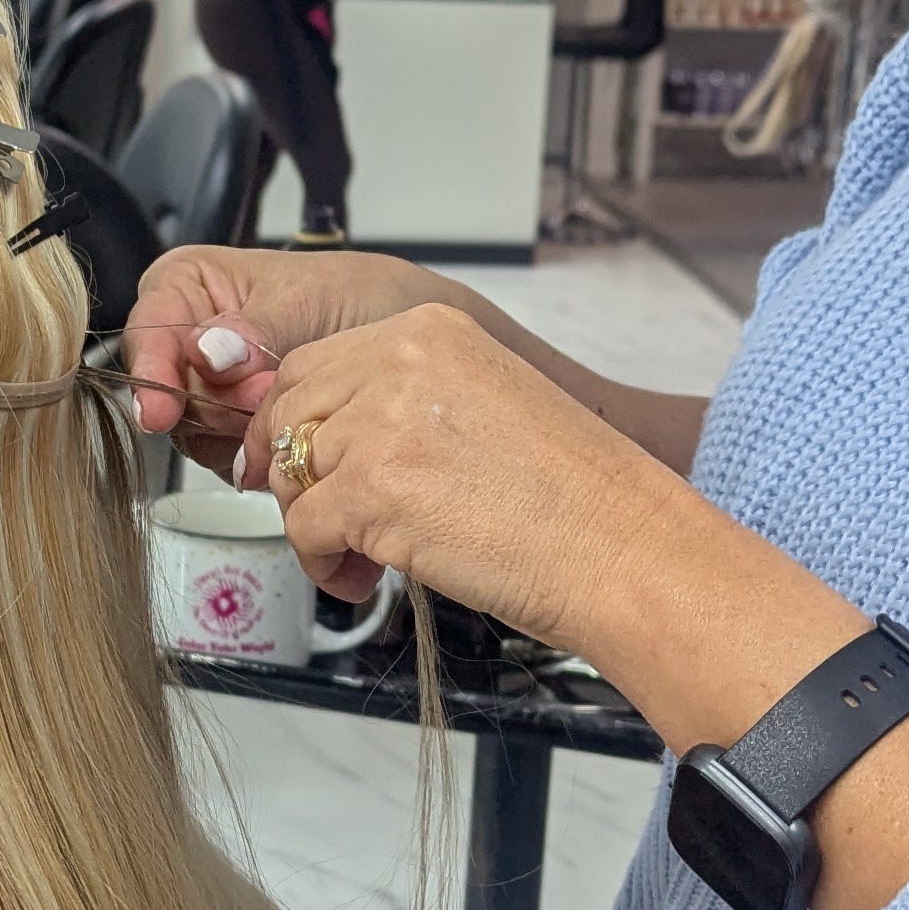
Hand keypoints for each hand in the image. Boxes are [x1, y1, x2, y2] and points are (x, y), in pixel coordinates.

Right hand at [123, 243, 443, 468]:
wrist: (410, 337)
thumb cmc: (362, 297)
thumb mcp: (310, 300)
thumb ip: (256, 328)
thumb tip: (211, 351)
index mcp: (190, 284)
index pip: (148, 331)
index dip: (152, 371)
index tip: (162, 408)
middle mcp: (189, 338)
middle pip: (165, 391)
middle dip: (217, 403)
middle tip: (264, 394)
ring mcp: (209, 389)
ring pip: (191, 430)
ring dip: (240, 431)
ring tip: (287, 401)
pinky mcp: (234, 431)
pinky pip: (221, 458)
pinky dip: (256, 453)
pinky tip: (287, 429)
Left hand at [239, 299, 682, 626]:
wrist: (620, 546)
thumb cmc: (573, 496)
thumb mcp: (485, 405)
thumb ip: (407, 405)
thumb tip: (339, 439)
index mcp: (431, 331)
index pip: (313, 365)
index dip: (300, 424)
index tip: (307, 465)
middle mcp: (401, 361)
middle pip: (287, 411)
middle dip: (294, 472)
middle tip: (328, 517)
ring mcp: (381, 423)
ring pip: (290, 473)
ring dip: (314, 524)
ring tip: (360, 557)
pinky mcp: (370, 490)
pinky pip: (304, 528)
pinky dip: (322, 564)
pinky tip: (365, 578)